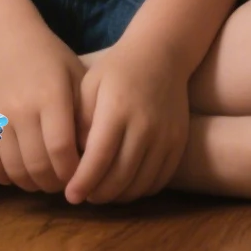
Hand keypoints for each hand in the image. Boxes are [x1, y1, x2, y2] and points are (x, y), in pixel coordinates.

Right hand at [0, 23, 84, 194]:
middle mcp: (21, 107)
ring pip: (13, 169)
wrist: (4, 36)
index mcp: (51, 96)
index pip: (62, 150)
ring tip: (42, 179)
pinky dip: (4, 177)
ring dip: (31, 184)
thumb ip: (85, 113)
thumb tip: (94, 155)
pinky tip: (18, 172)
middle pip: (38, 165)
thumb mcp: (76, 76)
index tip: (80, 175)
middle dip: (54, 183)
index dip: (73, 172)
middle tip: (62, 183)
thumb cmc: (49, 58)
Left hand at [64, 40, 190, 204]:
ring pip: (140, 184)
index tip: (70, 196)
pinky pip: (159, 180)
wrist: (161, 54)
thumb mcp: (90, 84)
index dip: (83, 182)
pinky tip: (125, 185)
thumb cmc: (118, 68)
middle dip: (98, 193)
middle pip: (120, 177)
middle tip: (83, 196)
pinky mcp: (179, 143)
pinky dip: (140, 190)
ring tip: (101, 192)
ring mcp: (166, 137)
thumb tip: (71, 158)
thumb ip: (79, 121)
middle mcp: (145, 126)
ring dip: (118, 196)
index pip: (99, 158)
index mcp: (117, 109)